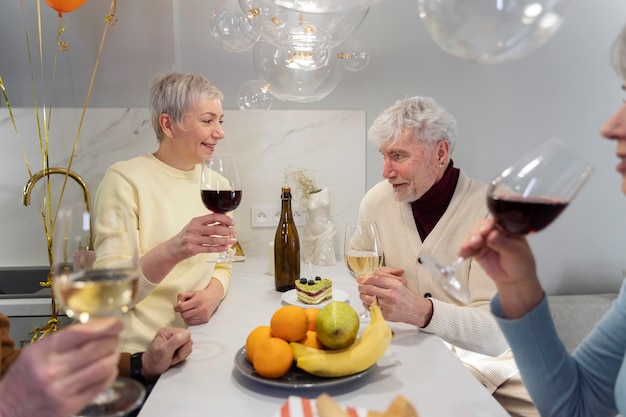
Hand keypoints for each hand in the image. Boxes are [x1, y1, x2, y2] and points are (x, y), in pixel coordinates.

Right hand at [0, 318, 121, 416]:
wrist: (8, 408)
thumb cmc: (25, 376)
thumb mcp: (36, 351)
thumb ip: (64, 339)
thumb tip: (97, 326)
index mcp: (42, 352)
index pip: (81, 333)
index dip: (104, 326)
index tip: (117, 322)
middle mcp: (52, 370)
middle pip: (96, 349)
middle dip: (112, 340)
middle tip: (116, 337)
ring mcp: (62, 390)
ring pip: (102, 367)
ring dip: (113, 356)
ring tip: (113, 352)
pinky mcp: (70, 406)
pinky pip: (100, 385)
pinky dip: (110, 374)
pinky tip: (108, 369)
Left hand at [141, 327, 192, 380]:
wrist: (151, 370)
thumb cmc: (154, 361)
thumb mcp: (164, 351)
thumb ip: (175, 341)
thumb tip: (187, 333)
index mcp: (168, 331)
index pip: (186, 334)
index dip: (183, 345)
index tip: (174, 352)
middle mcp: (172, 334)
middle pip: (188, 340)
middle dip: (182, 352)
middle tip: (172, 356)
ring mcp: (175, 340)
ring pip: (188, 346)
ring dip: (181, 355)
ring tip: (172, 358)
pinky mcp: (177, 346)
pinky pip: (186, 350)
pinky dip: (181, 357)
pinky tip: (173, 358)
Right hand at [170, 213, 236, 259]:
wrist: (172, 249)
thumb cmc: (185, 237)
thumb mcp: (194, 227)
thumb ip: (207, 224)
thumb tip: (224, 223)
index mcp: (196, 221)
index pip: (213, 217)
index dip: (225, 219)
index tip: (232, 222)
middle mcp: (194, 229)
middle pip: (215, 229)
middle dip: (227, 231)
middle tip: (234, 232)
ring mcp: (193, 239)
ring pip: (214, 240)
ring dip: (225, 240)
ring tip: (233, 240)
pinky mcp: (193, 249)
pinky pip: (209, 249)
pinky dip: (219, 249)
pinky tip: (225, 248)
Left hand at [174, 280, 222, 325]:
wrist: (214, 297)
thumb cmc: (201, 295)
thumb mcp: (191, 292)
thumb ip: (182, 296)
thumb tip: (178, 304)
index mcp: (197, 300)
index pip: (182, 307)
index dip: (176, 308)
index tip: (176, 307)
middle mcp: (201, 308)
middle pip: (183, 315)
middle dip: (181, 312)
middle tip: (184, 309)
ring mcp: (203, 315)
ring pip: (187, 319)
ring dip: (186, 316)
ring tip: (189, 311)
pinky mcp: (205, 320)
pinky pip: (191, 323)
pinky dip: (189, 320)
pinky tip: (191, 315)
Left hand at [357, 266, 432, 326]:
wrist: (414, 309)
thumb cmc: (405, 296)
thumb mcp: (398, 283)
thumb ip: (385, 277)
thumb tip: (370, 274)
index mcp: (394, 285)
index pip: (375, 279)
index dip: (364, 278)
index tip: (360, 278)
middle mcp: (390, 295)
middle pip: (369, 288)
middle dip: (361, 286)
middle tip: (360, 286)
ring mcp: (387, 306)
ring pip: (367, 299)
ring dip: (362, 295)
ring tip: (363, 293)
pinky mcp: (385, 315)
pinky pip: (370, 308)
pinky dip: (366, 304)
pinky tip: (369, 302)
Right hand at [458, 218, 543, 317]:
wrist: (515, 279)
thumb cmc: (521, 263)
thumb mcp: (515, 252)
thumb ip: (502, 243)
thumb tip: (491, 235)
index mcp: (507, 228)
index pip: (496, 222)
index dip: (488, 224)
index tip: (485, 231)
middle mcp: (494, 232)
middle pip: (481, 227)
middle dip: (476, 233)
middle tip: (475, 241)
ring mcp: (485, 241)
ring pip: (473, 237)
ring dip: (468, 242)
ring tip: (466, 248)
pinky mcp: (477, 250)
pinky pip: (469, 248)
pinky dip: (464, 251)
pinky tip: (461, 254)